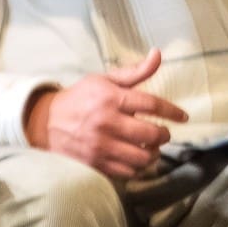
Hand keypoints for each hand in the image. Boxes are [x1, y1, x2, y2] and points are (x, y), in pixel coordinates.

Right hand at [25, 51, 187, 181]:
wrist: (45, 122)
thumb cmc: (79, 98)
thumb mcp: (104, 80)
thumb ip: (134, 72)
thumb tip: (158, 54)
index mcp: (110, 98)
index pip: (152, 104)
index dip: (172, 112)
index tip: (182, 117)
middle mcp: (106, 122)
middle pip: (151, 134)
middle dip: (164, 135)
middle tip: (163, 133)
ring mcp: (100, 145)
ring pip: (142, 157)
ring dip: (153, 153)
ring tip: (151, 148)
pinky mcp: (95, 163)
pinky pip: (128, 172)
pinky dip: (137, 167)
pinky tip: (135, 159)